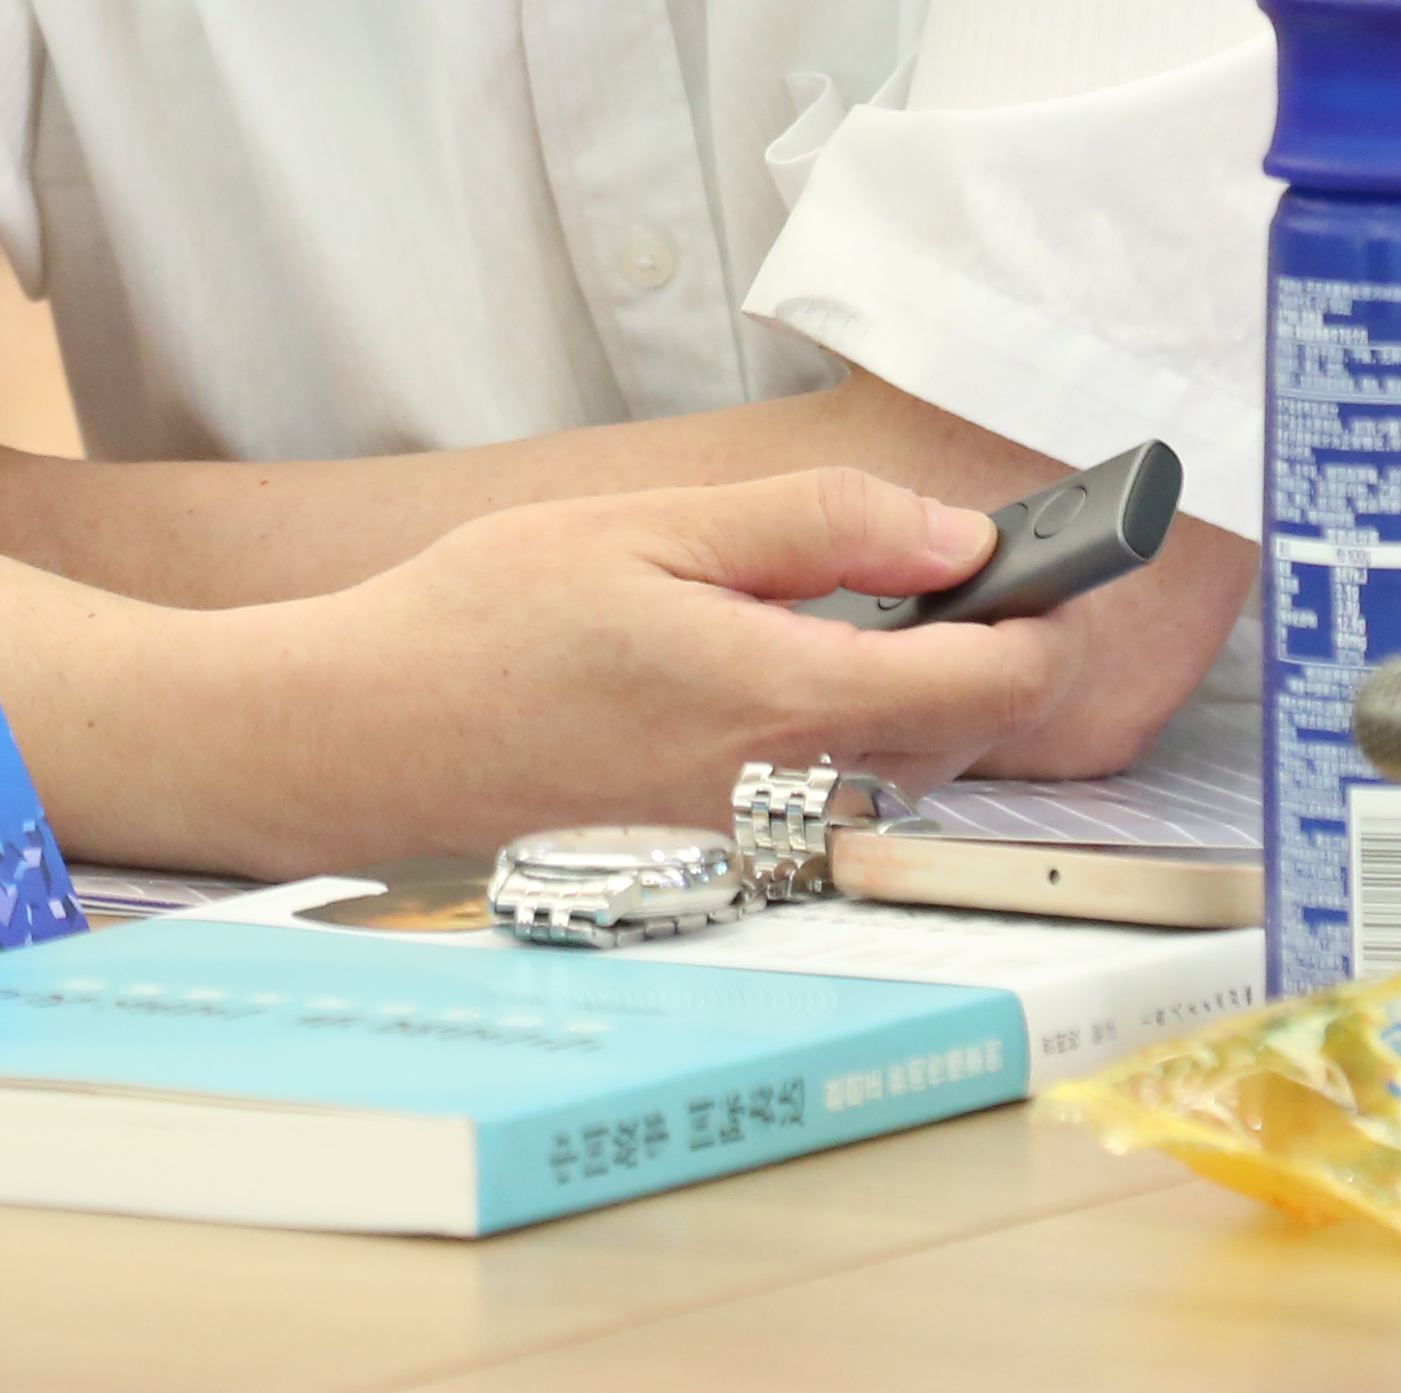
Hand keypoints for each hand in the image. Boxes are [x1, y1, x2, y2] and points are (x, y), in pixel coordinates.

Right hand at [239, 467, 1089, 866]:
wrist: (349, 744)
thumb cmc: (478, 627)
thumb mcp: (649, 532)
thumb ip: (814, 528)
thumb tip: (956, 533)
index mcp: (785, 703)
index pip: (996, 680)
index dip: (1046, 608)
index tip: (1051, 552)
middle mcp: (787, 802)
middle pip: (961, 736)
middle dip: (979, 649)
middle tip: (936, 561)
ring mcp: (751, 852)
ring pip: (894, 779)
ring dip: (906, 701)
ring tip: (844, 614)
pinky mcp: (711, 872)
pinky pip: (824, 813)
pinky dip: (835, 748)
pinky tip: (762, 686)